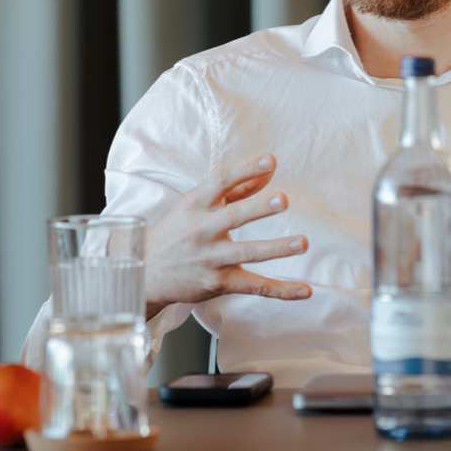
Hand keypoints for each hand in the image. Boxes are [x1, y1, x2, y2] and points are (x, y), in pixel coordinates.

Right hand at [145, 154, 310, 318]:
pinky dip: (281, 290)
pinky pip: (254, 287)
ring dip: (277, 248)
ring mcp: (210, 258)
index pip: (221, 181)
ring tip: (302, 243)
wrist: (146, 273)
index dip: (246, 169)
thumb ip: (235, 188)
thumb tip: (269, 170)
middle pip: (234, 216)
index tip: (271, 160)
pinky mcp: (218, 283)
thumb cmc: (177, 232)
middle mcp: (202, 230)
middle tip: (284, 200)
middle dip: (259, 208)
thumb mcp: (198, 205)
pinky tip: (304, 290)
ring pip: (248, 253)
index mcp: (196, 204)